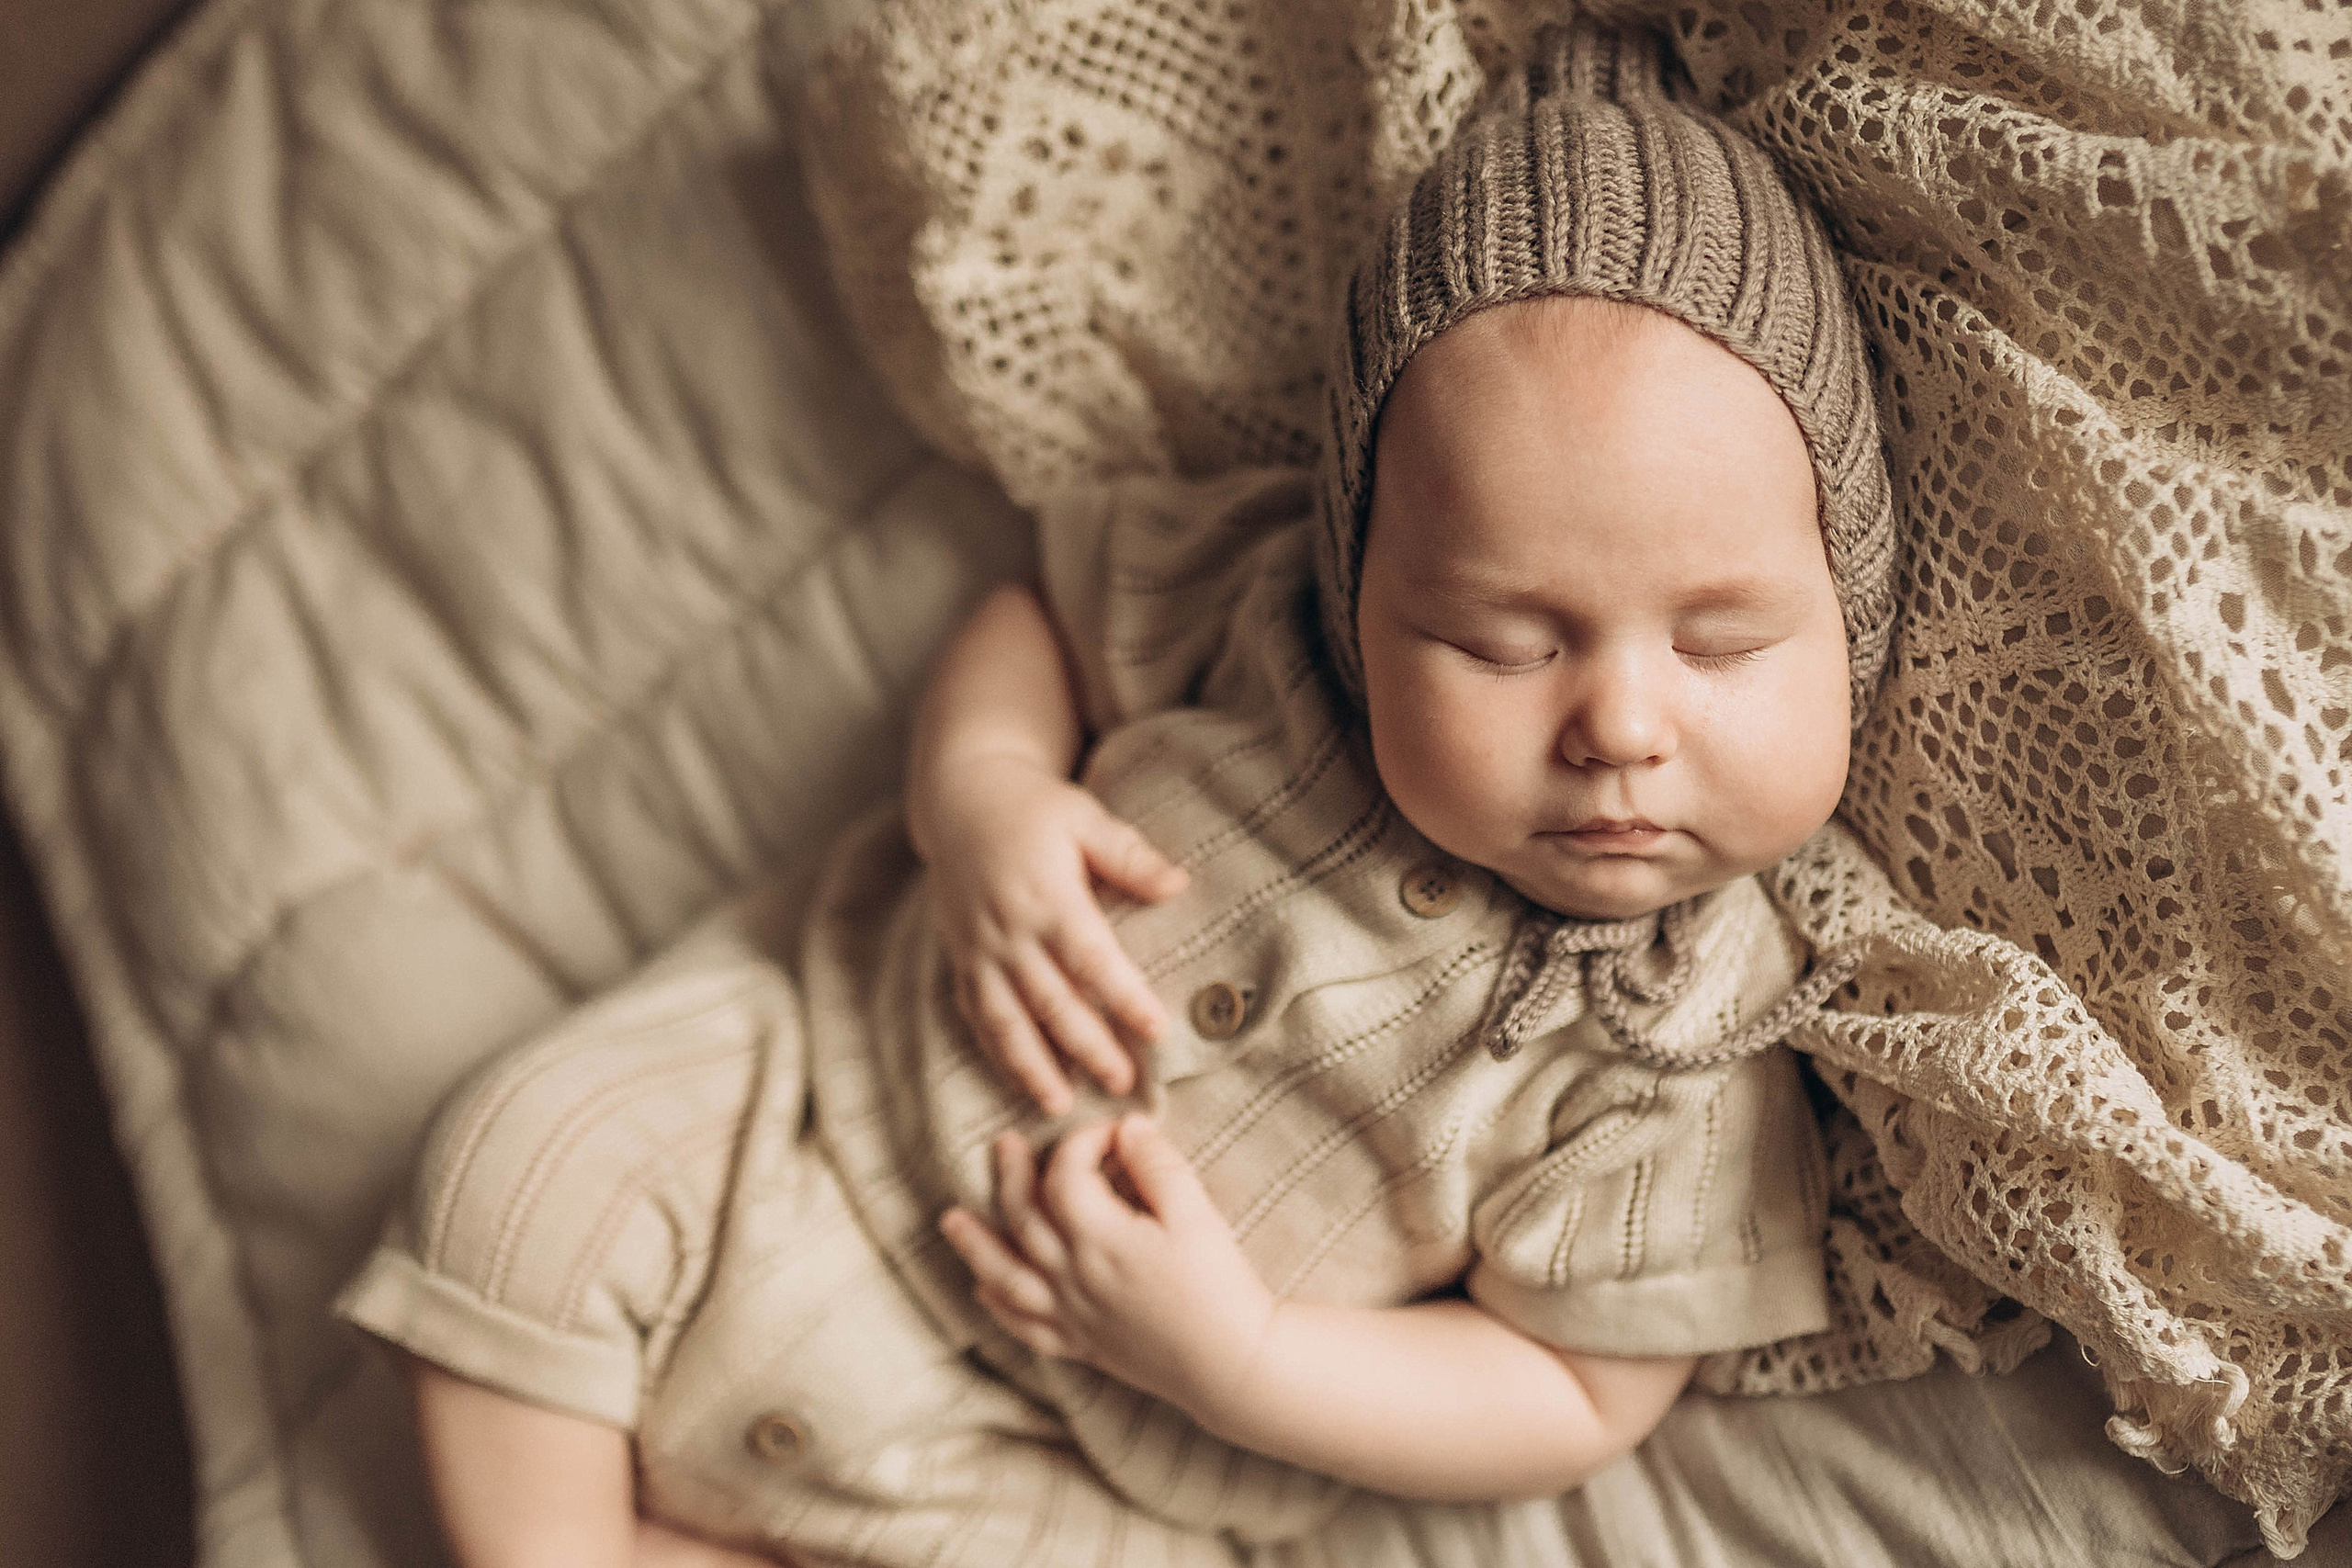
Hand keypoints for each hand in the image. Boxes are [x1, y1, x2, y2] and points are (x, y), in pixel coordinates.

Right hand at [922, 754, 1187, 1112]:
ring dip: (1034, 1066)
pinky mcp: (961, 960)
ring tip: (1062, 1105)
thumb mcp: (1084, 817)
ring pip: (1007, 1020)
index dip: (1124, 998)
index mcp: (1047, 896)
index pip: (1091, 959)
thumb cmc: (1035, 808)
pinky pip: (977, 1016)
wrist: (960, 799)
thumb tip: (1179, 885)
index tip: (1156, 1032)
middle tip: (1124, 1085)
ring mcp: (979, 950)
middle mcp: (1009, 931)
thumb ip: (1129, 855)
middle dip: (1088, 1047)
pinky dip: (997, 1053)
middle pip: (1052, 1001)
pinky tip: (1021, 1082)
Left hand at [938, 1116, 1275, 1419]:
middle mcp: (1073, 1276)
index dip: (1081, 1142)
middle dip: (1013, 1175)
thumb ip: (1158, 1166)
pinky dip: (1000, 1307)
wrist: (1233, 1365)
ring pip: (1007, 1275)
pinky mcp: (1084, 1345)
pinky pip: (1027, 1327)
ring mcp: (1073, 1315)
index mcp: (1100, 1238)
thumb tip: (1128, 1128)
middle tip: (1005, 1145)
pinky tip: (985, 1289)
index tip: (1109, 1130)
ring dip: (978, 1244)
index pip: (1066, 1176)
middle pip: (1024, 1217)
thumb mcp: (1197, 1215)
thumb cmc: (1220, 1287)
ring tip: (951, 1221)